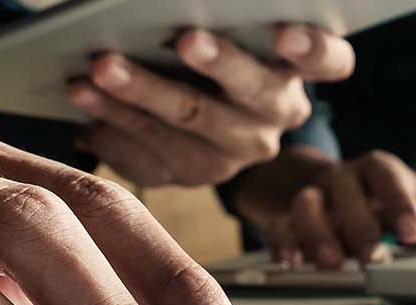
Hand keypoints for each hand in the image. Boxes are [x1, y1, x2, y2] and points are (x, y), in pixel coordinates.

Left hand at [68, 25, 353, 186]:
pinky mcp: (187, 176)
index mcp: (297, 72)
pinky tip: (85, 110)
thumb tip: (177, 0)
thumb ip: (224, 11)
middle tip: (186, 39)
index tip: (286, 35)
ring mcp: (233, 155)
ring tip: (99, 70)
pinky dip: (113, 130)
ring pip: (189, 127)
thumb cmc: (209, 46)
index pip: (329, 60)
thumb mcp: (227, 27)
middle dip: (218, 65)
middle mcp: (275, 117)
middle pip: (251, 93)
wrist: (190, 109)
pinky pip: (150, 159)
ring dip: (141, 98)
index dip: (313, 50)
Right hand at [232, 148, 415, 269]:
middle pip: (348, 190)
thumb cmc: (384, 204)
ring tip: (332, 261)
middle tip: (374, 255)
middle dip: (361, 224)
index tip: (412, 231)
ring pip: (308, 204)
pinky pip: (279, 226)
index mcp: (380, 171)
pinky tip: (294, 260)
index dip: (401, 201)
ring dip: (320, 233)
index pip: (390, 176)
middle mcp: (344, 178)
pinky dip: (285, 243)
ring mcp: (311, 196)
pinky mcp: (282, 217)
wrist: (324, 193)